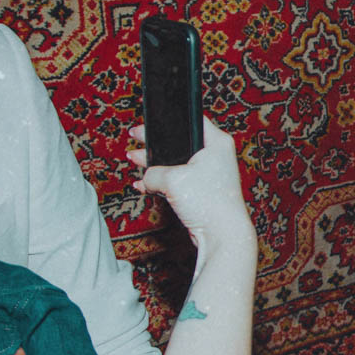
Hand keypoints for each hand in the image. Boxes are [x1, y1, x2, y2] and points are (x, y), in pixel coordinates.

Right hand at [128, 120, 253, 248]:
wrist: (221, 234)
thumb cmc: (207, 201)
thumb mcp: (172, 179)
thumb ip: (153, 173)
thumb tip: (145, 178)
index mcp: (216, 142)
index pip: (191, 121)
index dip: (168, 120)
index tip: (148, 121)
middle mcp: (215, 155)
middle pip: (179, 142)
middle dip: (154, 142)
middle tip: (135, 135)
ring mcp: (209, 174)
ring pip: (175, 163)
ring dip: (153, 164)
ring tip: (133, 159)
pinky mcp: (202, 191)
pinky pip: (177, 181)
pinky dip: (160, 181)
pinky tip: (141, 184)